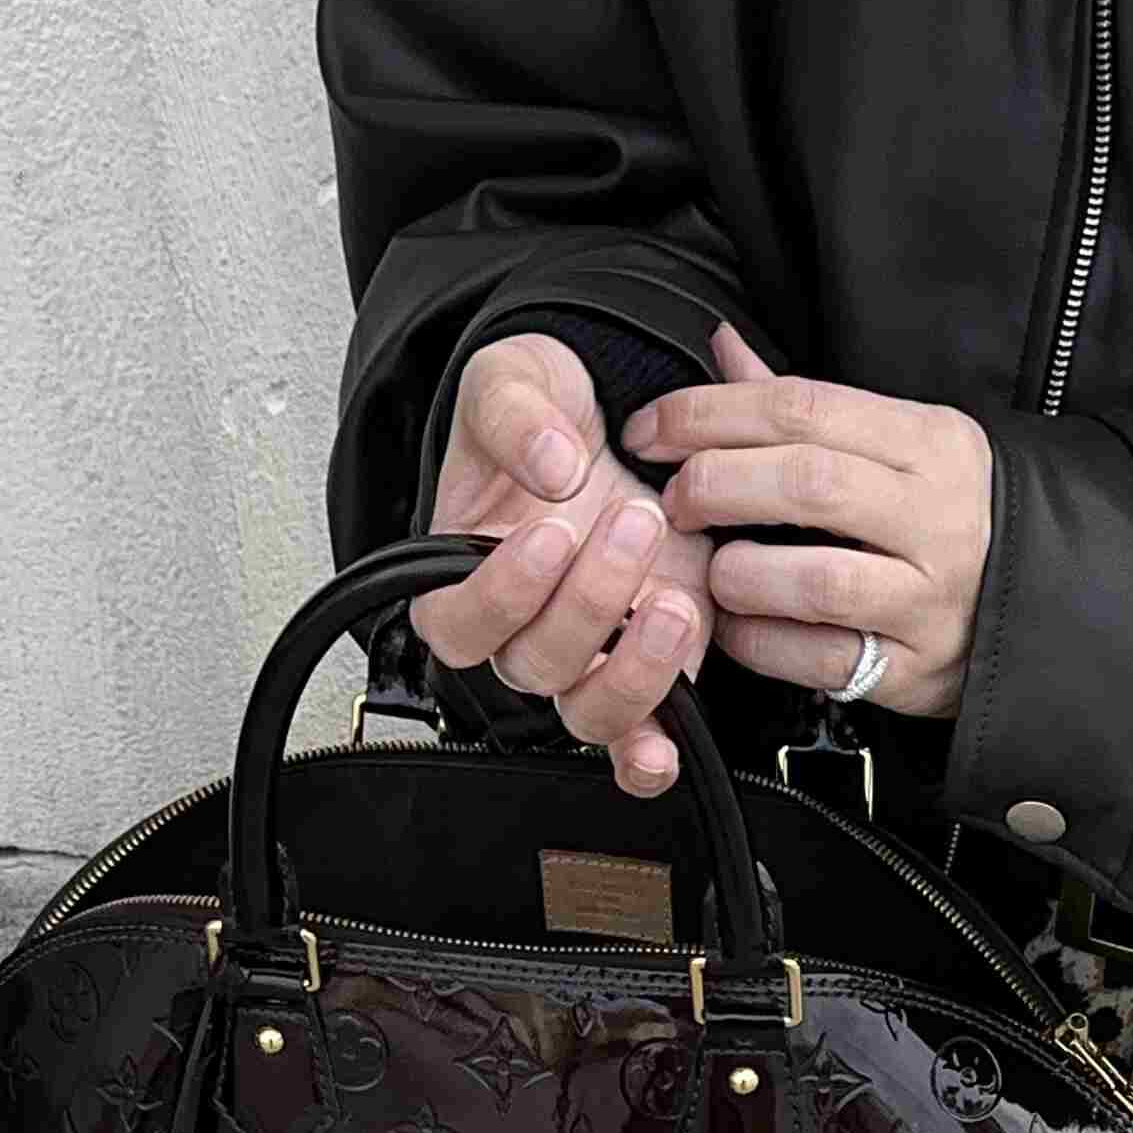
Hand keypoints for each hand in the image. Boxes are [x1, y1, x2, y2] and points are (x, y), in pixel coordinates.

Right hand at [407, 325, 771, 794]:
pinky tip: (669, 742)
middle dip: (591, 602)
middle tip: (634, 523)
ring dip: (634, 668)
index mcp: (464, 577)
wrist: (612, 409)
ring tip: (674, 599)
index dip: (502, 593)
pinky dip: (651, 751)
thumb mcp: (509, 381)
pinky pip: (640, 738)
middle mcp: (523, 629)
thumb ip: (516, 417)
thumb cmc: (543, 410)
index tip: (549, 530)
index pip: (457, 624)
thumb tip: (553, 464)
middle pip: (535, 665)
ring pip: (591, 710)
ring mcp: (589, 654)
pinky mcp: (649, 664)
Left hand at [624, 327, 993, 718]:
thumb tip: (723, 349)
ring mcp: (929, 597)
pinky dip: (760, 643)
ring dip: (739, 573)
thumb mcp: (898, 444)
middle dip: (716, 485)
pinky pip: (821, 659)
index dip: (710, 413)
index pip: (804, 408)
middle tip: (674, 501)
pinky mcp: (915, 669)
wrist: (1040, 605)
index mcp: (928, 442)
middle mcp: (935, 516)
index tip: (651, 431)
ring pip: (815, 579)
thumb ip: (806, 407)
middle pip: (806, 482)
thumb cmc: (948, 517)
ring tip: (713, 571)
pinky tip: (738, 626)